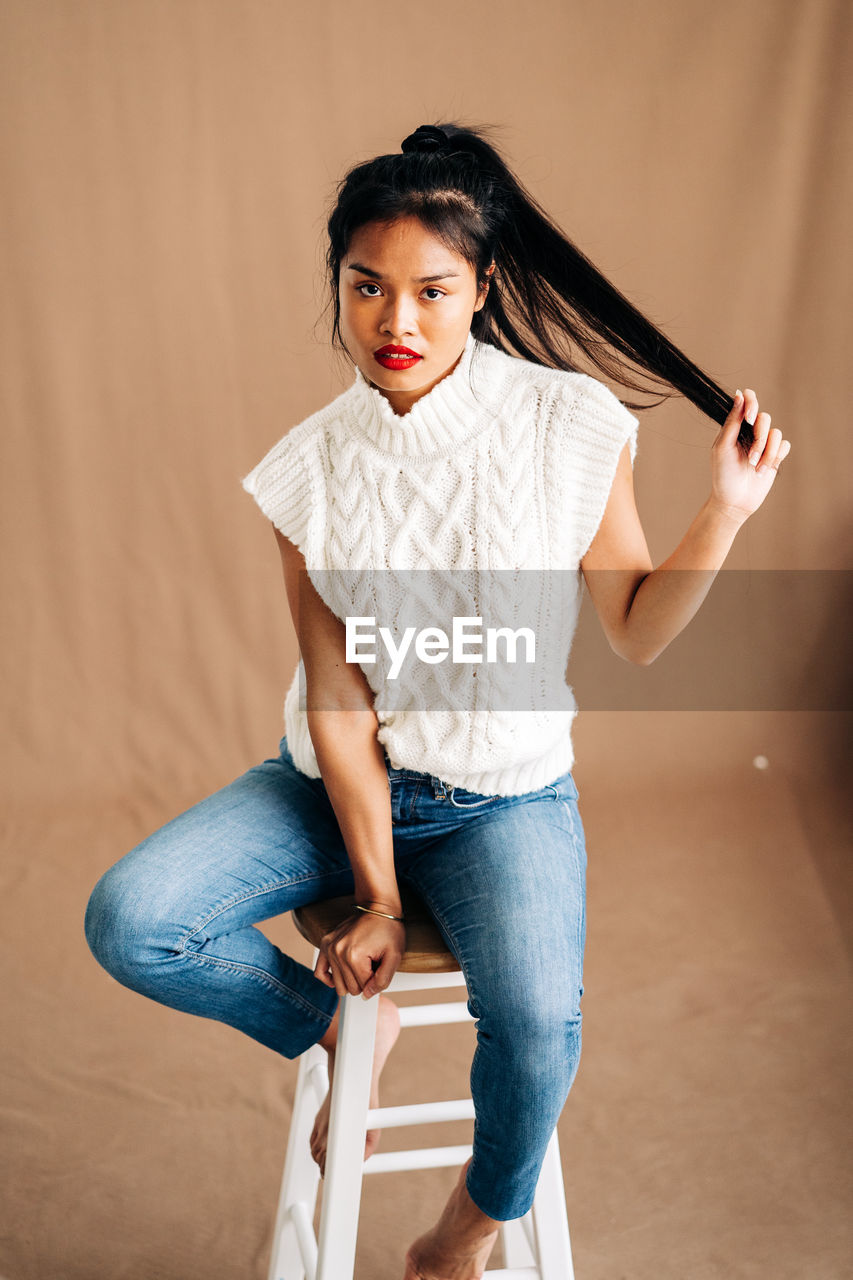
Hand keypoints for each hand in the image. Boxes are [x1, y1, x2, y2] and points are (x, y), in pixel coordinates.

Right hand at [314, 909, 404, 998]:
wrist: (378, 907)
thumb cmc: (388, 929)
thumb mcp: (394, 956)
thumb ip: (383, 980)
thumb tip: (367, 995)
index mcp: (355, 956)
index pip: (364, 988)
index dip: (375, 979)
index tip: (379, 965)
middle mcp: (338, 952)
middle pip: (350, 988)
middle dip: (363, 980)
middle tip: (371, 963)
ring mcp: (329, 947)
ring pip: (338, 985)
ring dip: (350, 978)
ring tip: (360, 964)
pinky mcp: (325, 944)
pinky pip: (319, 972)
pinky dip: (329, 979)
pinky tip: (340, 976)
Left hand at [709, 388, 791, 522]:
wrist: (734, 501)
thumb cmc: (723, 474)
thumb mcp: (722, 447)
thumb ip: (732, 422)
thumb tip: (739, 395)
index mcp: (735, 426)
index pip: (747, 401)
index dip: (751, 403)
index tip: (748, 418)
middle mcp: (750, 432)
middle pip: (764, 418)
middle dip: (759, 439)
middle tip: (750, 458)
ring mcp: (764, 443)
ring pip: (775, 434)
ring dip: (767, 453)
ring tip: (756, 468)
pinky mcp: (775, 455)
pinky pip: (784, 445)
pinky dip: (775, 457)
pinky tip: (764, 470)